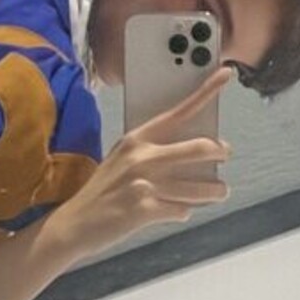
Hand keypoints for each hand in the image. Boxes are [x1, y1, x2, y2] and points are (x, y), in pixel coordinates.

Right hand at [41, 65, 234, 271]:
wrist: (74, 224)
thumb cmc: (101, 192)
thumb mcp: (121, 160)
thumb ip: (151, 152)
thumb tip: (191, 152)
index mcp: (136, 139)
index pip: (179, 111)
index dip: (205, 91)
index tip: (225, 75)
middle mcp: (142, 157)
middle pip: (201, 148)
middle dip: (220, 152)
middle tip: (224, 156)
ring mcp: (144, 183)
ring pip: (200, 186)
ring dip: (214, 191)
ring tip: (218, 192)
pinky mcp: (145, 209)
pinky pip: (182, 210)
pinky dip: (183, 212)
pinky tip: (175, 212)